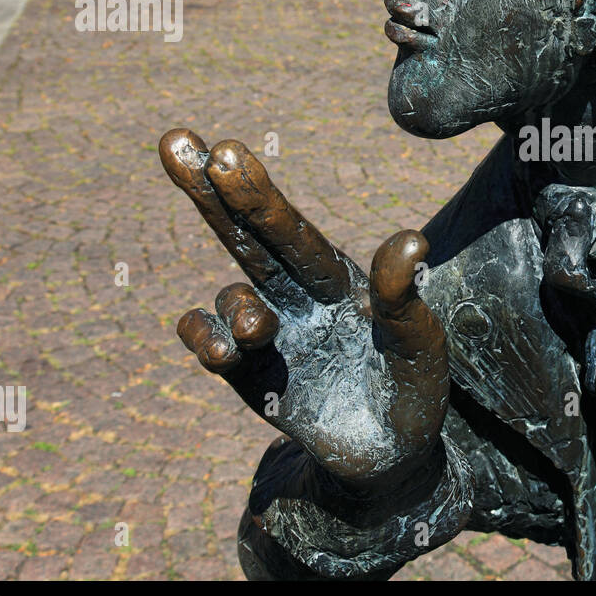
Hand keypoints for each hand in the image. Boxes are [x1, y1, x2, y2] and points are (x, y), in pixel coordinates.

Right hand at [159, 129, 448, 490]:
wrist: (389, 456)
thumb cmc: (413, 389)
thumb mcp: (421, 344)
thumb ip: (406, 298)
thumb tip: (410, 241)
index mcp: (338, 278)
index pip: (290, 229)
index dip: (257, 193)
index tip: (226, 150)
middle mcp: (297, 295)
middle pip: (244, 236)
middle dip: (208, 191)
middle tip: (174, 138)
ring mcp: (269, 332)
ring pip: (230, 294)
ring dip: (237, 308)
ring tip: (263, 332)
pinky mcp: (248, 374)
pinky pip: (209, 343)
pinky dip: (207, 339)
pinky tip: (227, 351)